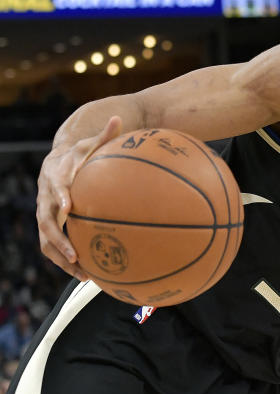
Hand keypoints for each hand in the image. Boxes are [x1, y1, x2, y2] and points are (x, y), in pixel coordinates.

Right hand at [36, 116, 121, 279]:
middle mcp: (45, 199)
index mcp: (55, 178)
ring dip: (61, 258)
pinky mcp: (50, 226)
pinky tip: (87, 274)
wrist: (56, 163)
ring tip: (82, 274)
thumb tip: (119, 118)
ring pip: (46, 240)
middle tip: (75, 255)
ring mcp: (45, 214)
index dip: (59, 197)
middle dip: (58, 240)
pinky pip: (53, 247)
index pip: (54, 188)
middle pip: (45, 222)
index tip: (69, 208)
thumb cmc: (78, 154)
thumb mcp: (89, 144)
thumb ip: (104, 135)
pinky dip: (66, 261)